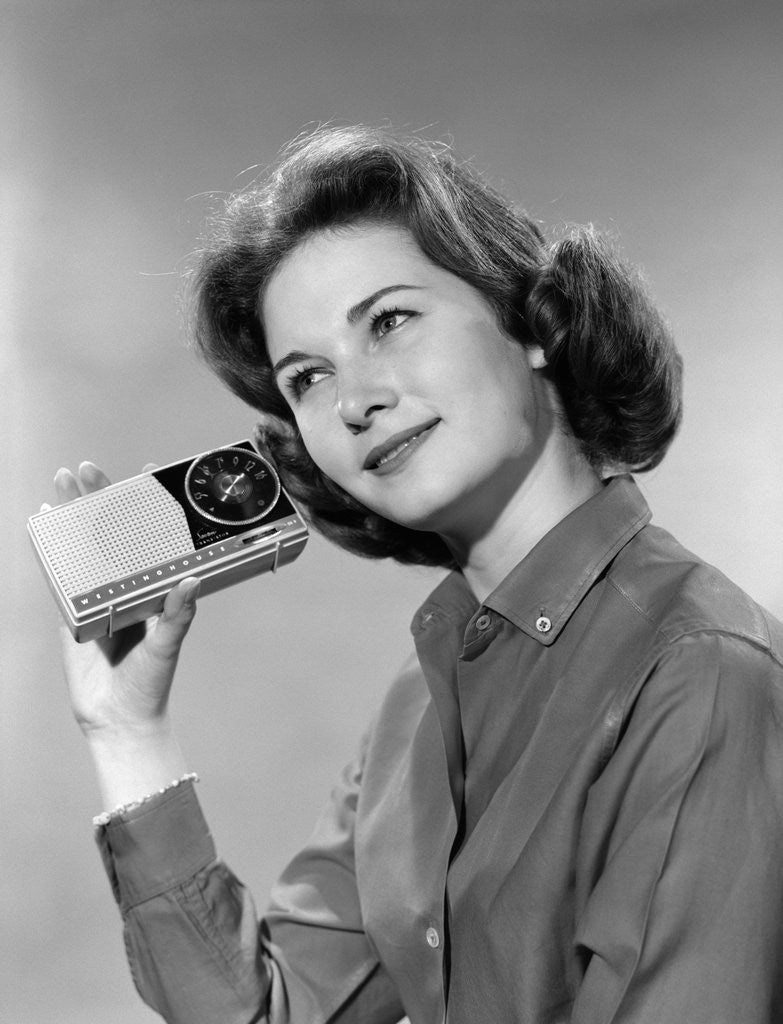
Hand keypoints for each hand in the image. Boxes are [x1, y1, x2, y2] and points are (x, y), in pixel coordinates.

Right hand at [49, 462, 199, 737]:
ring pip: (84, 544)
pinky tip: (45, 519)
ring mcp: (98, 594)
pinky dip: (52, 546)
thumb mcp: (168, 646)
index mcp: (155, 586)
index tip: (150, 473)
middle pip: (113, 531)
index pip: (156, 536)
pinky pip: (61, 572)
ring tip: (63, 481)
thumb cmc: (151, 683)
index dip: (151, 504)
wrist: (117, 719)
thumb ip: (178, 615)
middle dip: (101, 497)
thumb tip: (192, 580)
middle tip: (89, 468)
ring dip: (73, 512)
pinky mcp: (73, 610)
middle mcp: (128, 584)